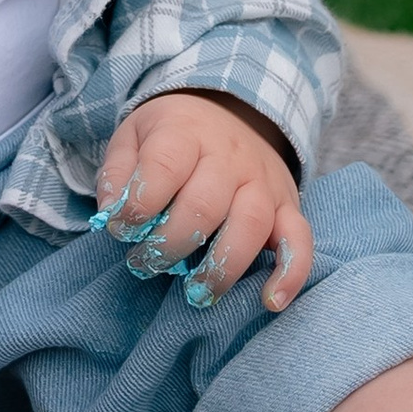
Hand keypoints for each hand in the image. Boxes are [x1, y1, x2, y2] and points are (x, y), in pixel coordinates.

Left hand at [91, 91, 312, 314]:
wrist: (229, 111)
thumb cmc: (172, 134)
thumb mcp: (134, 136)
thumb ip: (118, 172)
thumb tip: (112, 213)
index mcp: (186, 132)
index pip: (164, 167)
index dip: (139, 205)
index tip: (120, 230)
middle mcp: (230, 156)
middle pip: (204, 205)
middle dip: (170, 244)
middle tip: (145, 265)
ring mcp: (263, 182)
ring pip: (250, 226)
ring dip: (220, 267)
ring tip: (195, 292)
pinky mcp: (288, 205)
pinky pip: (299, 239)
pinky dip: (291, 273)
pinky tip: (271, 300)